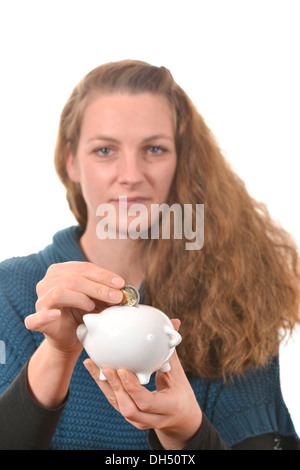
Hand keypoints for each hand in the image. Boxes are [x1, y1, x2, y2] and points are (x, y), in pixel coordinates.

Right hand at [24, 261, 124, 357]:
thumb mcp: (98, 300)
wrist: (71, 338)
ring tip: (93, 306)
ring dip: (80, 298)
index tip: (121, 283)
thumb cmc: (83, 313)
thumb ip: (108, 292)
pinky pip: (36, 317)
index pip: (83, 268)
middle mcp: (47, 282)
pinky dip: (46, 315)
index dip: (103, 275)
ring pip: (58, 292)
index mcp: (61, 271)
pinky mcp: (36, 320)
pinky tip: (57, 314)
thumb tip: (125, 290)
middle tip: (116, 297)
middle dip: (98, 287)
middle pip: (73, 279)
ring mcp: (40, 300)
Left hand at [83, 320, 202, 449]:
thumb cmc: (180, 391)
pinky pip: (114, 402)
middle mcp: (153, 419)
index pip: (147, 402)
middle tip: (105, 367)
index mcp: (169, 408)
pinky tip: (94, 369)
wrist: (181, 417)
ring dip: (105, 386)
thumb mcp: (179, 373)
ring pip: (118, 406)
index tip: (124, 370)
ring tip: (94, 365)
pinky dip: (103, 386)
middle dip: (115, 387)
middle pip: (129, 408)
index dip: (133, 388)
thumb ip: (171, 350)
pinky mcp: (129, 417)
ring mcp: (140, 421)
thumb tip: (173, 323)